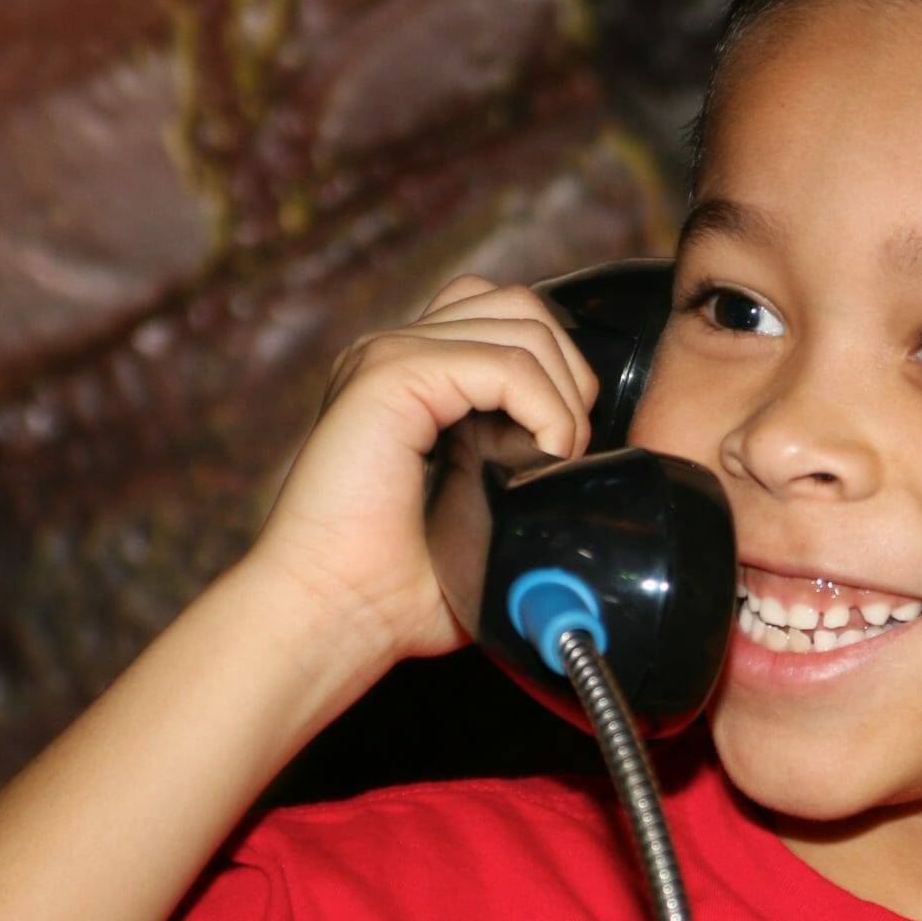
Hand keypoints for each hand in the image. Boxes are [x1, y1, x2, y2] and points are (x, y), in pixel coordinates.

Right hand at [243, 273, 600, 665]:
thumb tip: (590, 476)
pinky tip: (541, 459)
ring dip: (563, 394)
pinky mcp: (389, 375)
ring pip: (524, 322)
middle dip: (570, 374)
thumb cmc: (396, 591)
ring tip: (553, 460)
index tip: (563, 456)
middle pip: (522, 306)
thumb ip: (522, 478)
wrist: (331, 614)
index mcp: (410, 379)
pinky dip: (548, 410)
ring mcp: (386, 356)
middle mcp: (394, 353)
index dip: (558, 378)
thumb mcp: (479, 522)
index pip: (507, 320)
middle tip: (566, 454)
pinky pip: (509, 363)